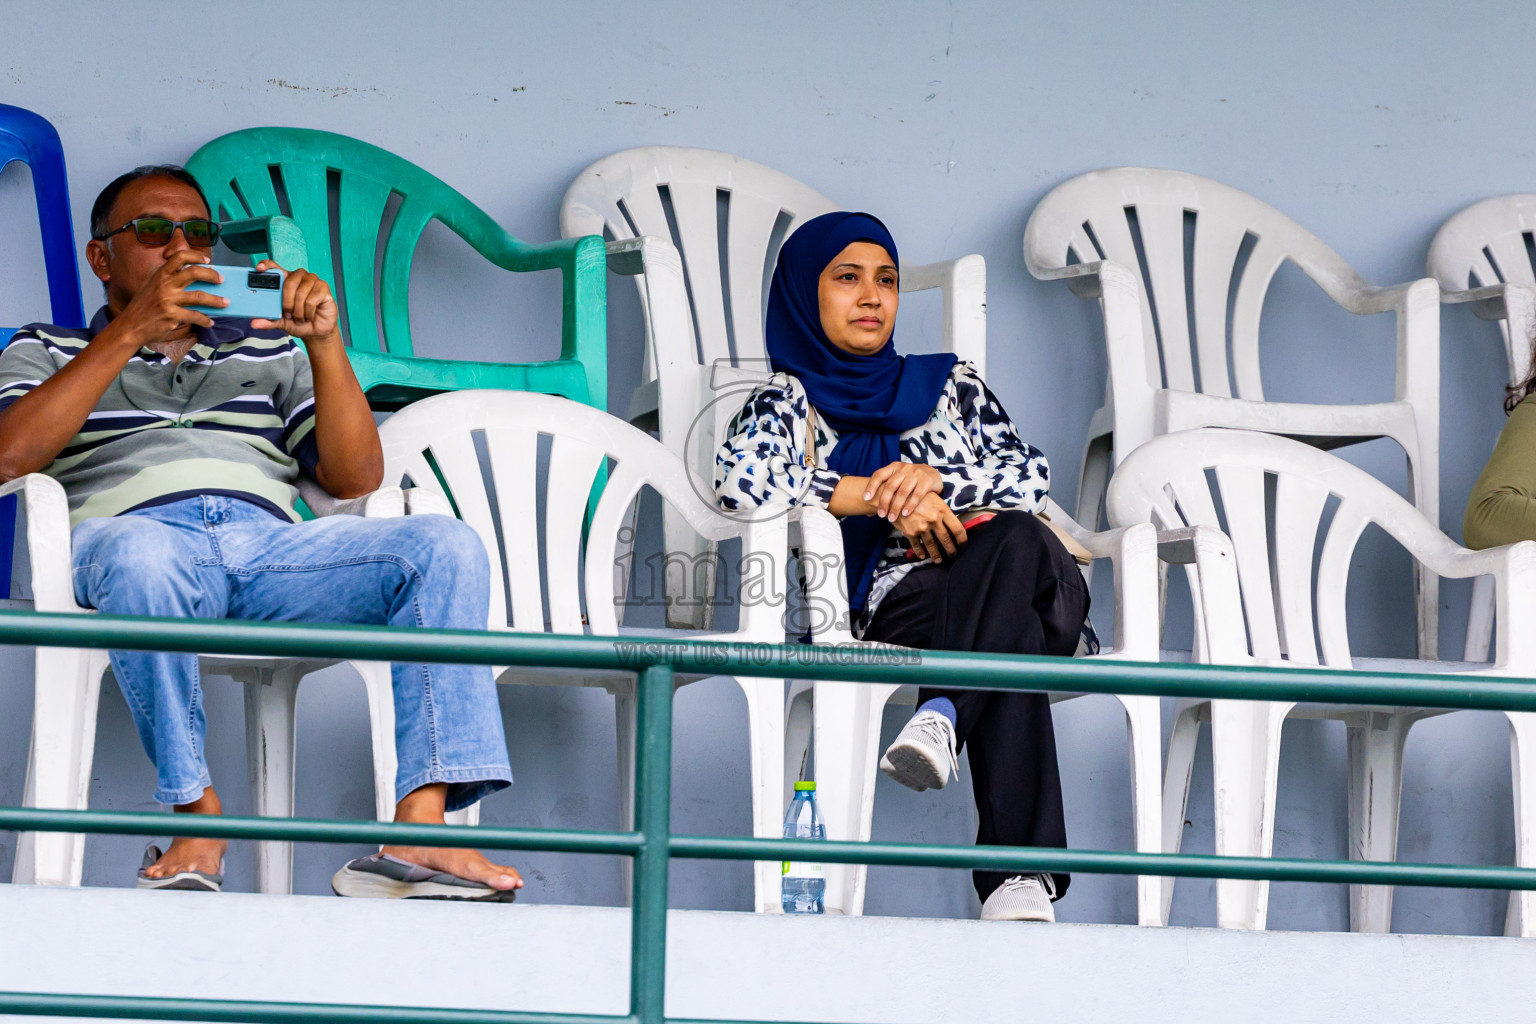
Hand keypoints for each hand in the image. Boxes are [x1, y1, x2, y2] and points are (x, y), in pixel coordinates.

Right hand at [110, 251, 224, 346]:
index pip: (179, 257)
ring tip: (226, 302)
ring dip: (216, 300)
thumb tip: (198, 282)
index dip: (196, 256)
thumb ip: (169, 281)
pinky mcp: (171, 315)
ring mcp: (167, 299)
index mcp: (160, 274)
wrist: (130, 327)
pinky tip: (210, 322)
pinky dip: (205, 320)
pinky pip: (195, 316)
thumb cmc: (144, 307)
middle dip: (211, 275)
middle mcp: (164, 284)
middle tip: (221, 279)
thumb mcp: (152, 287)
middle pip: (194, 272)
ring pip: (199, 296)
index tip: (207, 260)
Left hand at [251, 260, 340, 343]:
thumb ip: (269, 321)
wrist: (317, 331)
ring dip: (298, 310)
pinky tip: (309, 315)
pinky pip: (311, 300)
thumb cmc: (299, 321)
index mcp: (286, 280)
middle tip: (287, 314)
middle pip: (289, 283)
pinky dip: (308, 312)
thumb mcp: (281, 322)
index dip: (267, 265)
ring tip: (299, 317)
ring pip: (300, 293)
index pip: (275, 267)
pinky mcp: (323, 287)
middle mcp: (299, 276)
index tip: (259, 269)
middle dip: (286, 302)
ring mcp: (312, 280)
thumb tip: (255, 323)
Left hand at [864, 461, 942, 520]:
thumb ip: (884, 492)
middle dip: (884, 502)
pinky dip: (910, 505)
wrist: (932, 473)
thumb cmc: (909, 480)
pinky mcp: (926, 481)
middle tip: (881, 515)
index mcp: (894, 467)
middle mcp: (904, 469)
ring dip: (896, 507)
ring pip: (903, 492)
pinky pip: (917, 495)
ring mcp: (916, 474)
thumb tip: (868, 512)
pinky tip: (905, 514)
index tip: (866, 499)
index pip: (879, 475)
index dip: (871, 486)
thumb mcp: (897, 479)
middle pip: (891, 486)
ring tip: (892, 518)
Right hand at [893, 491, 968, 562]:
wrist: (895, 495)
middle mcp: (934, 520)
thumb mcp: (934, 497)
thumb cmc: (917, 494)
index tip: (963, 544)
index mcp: (942, 510)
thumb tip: (951, 523)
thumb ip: (942, 510)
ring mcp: (922, 527)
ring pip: (932, 545)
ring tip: (938, 560)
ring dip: (936, 555)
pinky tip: (922, 556)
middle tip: (952, 555)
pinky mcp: (910, 532)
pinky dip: (920, 552)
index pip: (958, 529)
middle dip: (951, 550)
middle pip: (946, 539)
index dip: (962, 539)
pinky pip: (917, 545)